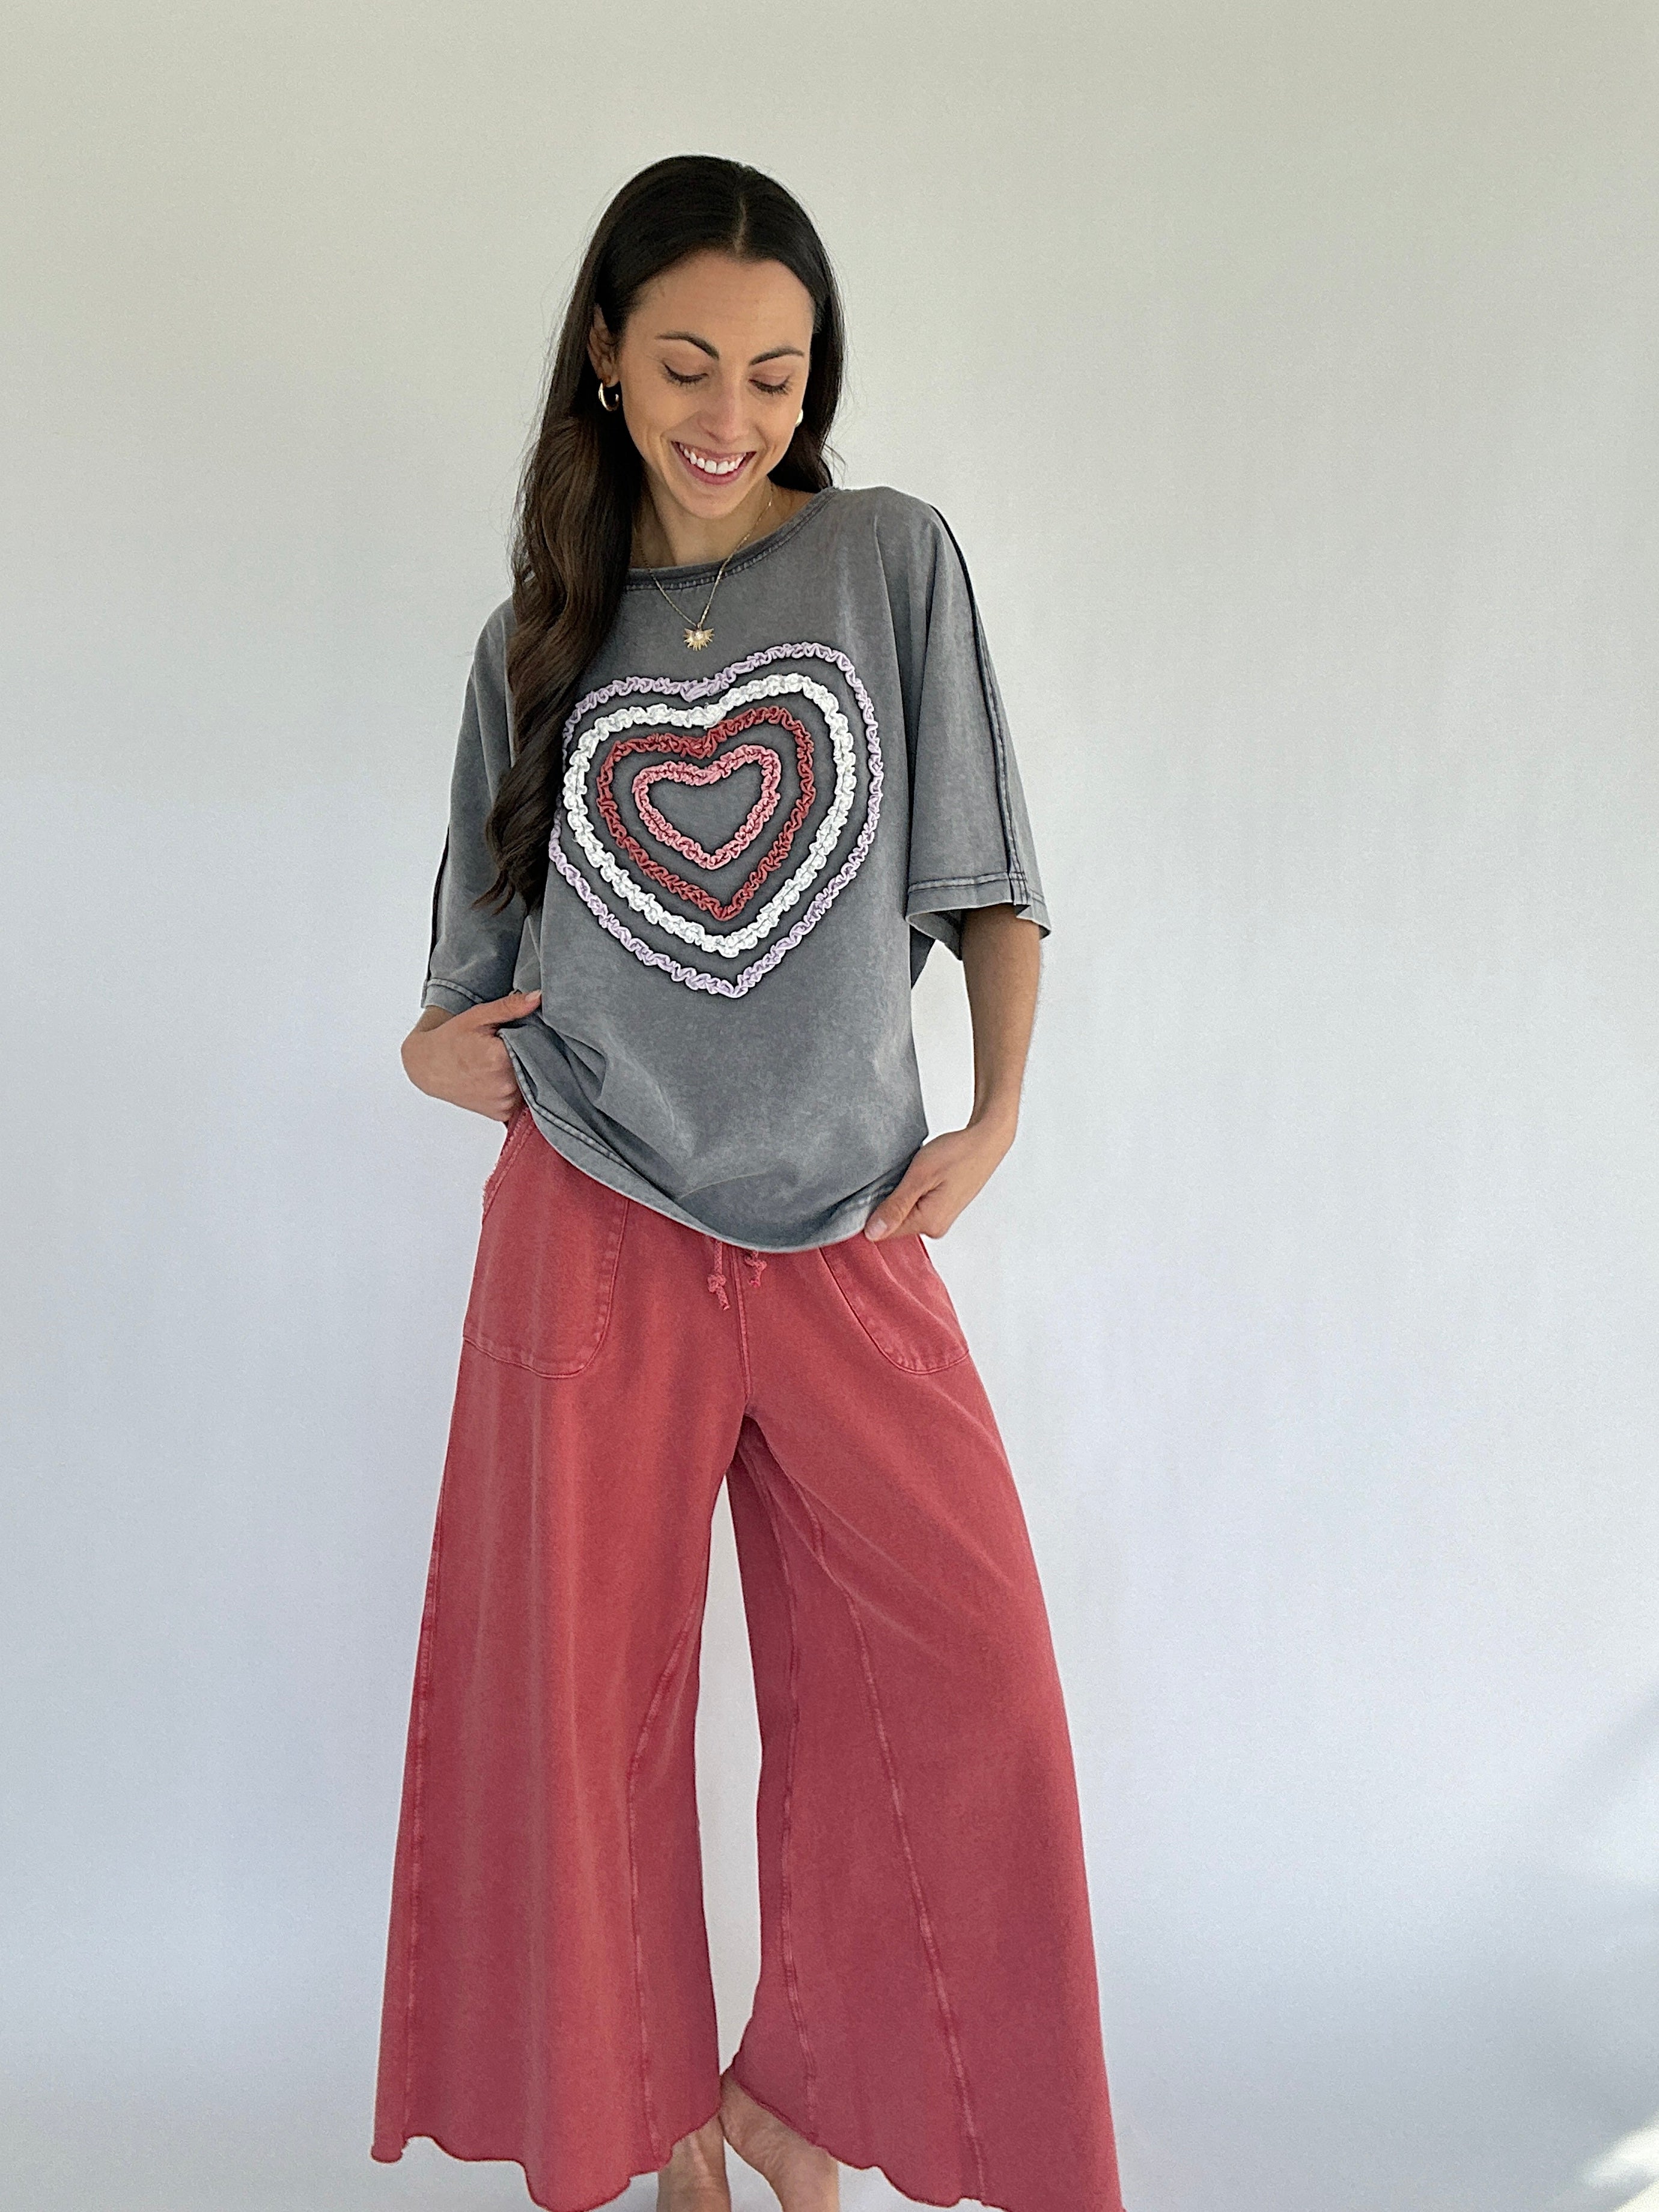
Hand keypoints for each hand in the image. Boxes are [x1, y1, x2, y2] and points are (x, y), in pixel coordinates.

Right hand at [401, 990, 539, 1122]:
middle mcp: (504, 1085)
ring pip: (530, 1084)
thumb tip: (538, 997)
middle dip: (528, 1056)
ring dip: (524, 1074)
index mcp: (500, 1059)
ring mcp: (503, 1102)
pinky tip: (501, 1078)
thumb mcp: (479, 1017)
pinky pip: (520, 1100)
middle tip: (508, 1048)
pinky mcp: (501, 1114)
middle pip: (535, 1066)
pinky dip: (516, 1090)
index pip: (537, 1046)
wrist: (427, 1067)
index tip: (521, 1035)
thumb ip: (510, 1007)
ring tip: (503, 1064)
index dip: (533, 1039)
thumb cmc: (450, 1040)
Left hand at [863, 1115, 1015, 1240]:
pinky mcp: (943, 1209)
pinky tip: (917, 1178)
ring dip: (900, 1196)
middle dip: (887, 1202)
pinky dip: (911, 1193)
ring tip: (910, 1175)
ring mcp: (940, 1220)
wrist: (985, 1141)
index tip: (874, 1189)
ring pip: (905, 1214)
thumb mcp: (919, 1176)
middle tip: (896, 1176)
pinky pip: (916, 1207)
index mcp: (928, 1224)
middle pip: (895, 1224)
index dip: (872, 1212)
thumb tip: (873, 1233)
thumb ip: (896, 1206)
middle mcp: (935, 1228)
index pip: (884, 1232)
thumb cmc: (957, 1154)